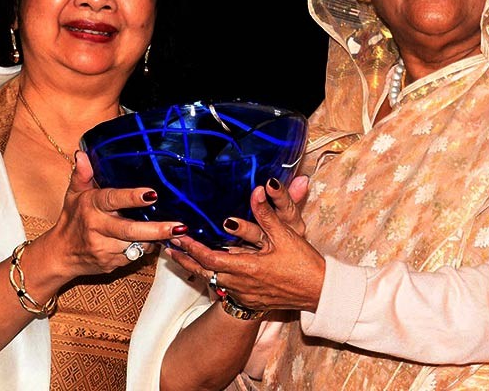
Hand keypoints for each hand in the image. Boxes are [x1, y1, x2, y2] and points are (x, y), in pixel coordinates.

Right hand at [48, 151, 186, 275]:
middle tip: (179, 227)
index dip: (132, 197)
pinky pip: (134, 256)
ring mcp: (104, 248)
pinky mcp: (110, 264)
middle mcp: (97, 228)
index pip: (113, 200)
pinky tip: (150, 241)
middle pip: (130, 230)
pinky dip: (144, 248)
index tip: (153, 194)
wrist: (60, 254)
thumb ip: (82, 174)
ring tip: (171, 231)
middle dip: (156, 229)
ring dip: (153, 239)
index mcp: (91, 206)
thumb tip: (82, 154)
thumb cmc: (72, 218)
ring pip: (136, 245)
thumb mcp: (74, 194)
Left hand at [167, 176, 324, 312]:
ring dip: (196, 267)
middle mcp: (240, 283)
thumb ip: (267, 214)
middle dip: (186, 258)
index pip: (210, 258)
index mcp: (247, 268)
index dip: (192, 248)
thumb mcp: (286, 235)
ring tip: (180, 256)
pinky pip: (224, 286)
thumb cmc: (303, 265)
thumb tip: (259, 190)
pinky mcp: (250, 298)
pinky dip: (211, 275)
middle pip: (204, 271)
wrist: (318, 293)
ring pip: (212, 280)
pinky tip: (207, 268)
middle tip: (170, 247)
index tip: (178, 237)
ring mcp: (244, 293)